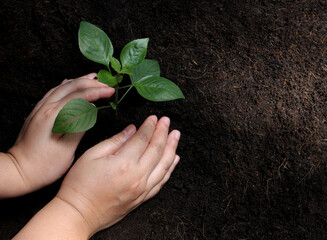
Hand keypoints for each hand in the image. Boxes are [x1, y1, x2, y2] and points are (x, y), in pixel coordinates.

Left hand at [6, 73, 114, 195]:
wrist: (19, 170)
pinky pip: (55, 91)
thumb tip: (91, 109)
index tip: (111, 91)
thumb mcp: (67, 149)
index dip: (98, 91)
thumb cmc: (44, 165)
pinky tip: (73, 86)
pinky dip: (68, 86)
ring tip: (94, 78)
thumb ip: (80, 126)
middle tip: (107, 85)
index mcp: (54, 115)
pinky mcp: (38, 112)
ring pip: (62, 86)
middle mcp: (45, 107)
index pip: (80, 95)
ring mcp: (40, 108)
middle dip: (91, 83)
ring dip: (80, 81)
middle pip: (71, 86)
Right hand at [56, 115, 180, 236]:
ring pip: (164, 165)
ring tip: (176, 135)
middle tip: (167, 121)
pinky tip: (174, 159)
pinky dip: (170, 169)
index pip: (143, 139)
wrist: (79, 214)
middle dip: (163, 133)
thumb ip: (115, 141)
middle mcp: (138, 177)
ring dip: (171, 148)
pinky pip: (161, 181)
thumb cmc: (80, 184)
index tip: (154, 117)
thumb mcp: (91, 155)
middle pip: (156, 150)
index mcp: (124, 163)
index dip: (150, 126)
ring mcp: (142, 189)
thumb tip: (131, 130)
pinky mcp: (142, 198)